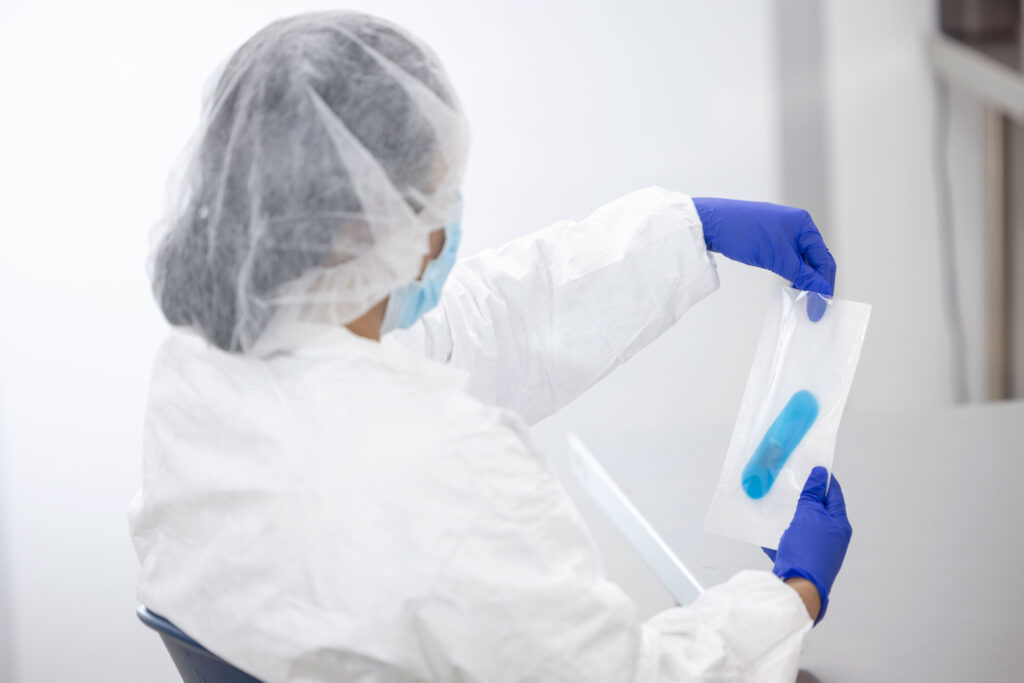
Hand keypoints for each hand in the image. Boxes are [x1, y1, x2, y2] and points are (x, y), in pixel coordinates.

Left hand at [693, 198, 836, 320]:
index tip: (821, 305)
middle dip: (817, 283)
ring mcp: (783, 232)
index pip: (824, 259)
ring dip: (806, 279)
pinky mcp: (770, 240)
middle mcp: (797, 226)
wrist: (712, 223)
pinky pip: (789, 259)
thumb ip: (802, 274)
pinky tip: (792, 286)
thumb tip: (821, 291)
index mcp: (805, 225)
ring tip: (804, 299)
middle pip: (816, 259)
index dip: (825, 284)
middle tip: (814, 306)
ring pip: (802, 260)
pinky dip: (793, 273)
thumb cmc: (745, 233)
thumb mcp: (777, 257)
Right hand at [762, 467, 850, 623]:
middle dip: (803, 497)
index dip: (823, 479)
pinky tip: (767, 530)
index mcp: (839, 524)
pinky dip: (780, 535)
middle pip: (818, 510)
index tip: (811, 465)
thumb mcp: (809, 515)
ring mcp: (817, 550)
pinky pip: (791, 542)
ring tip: (775, 504)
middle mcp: (832, 537)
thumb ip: (813, 494)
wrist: (798, 588)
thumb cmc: (807, 549)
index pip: (834, 494)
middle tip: (789, 482)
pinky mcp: (802, 560)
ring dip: (789, 516)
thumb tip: (821, 474)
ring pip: (802, 526)